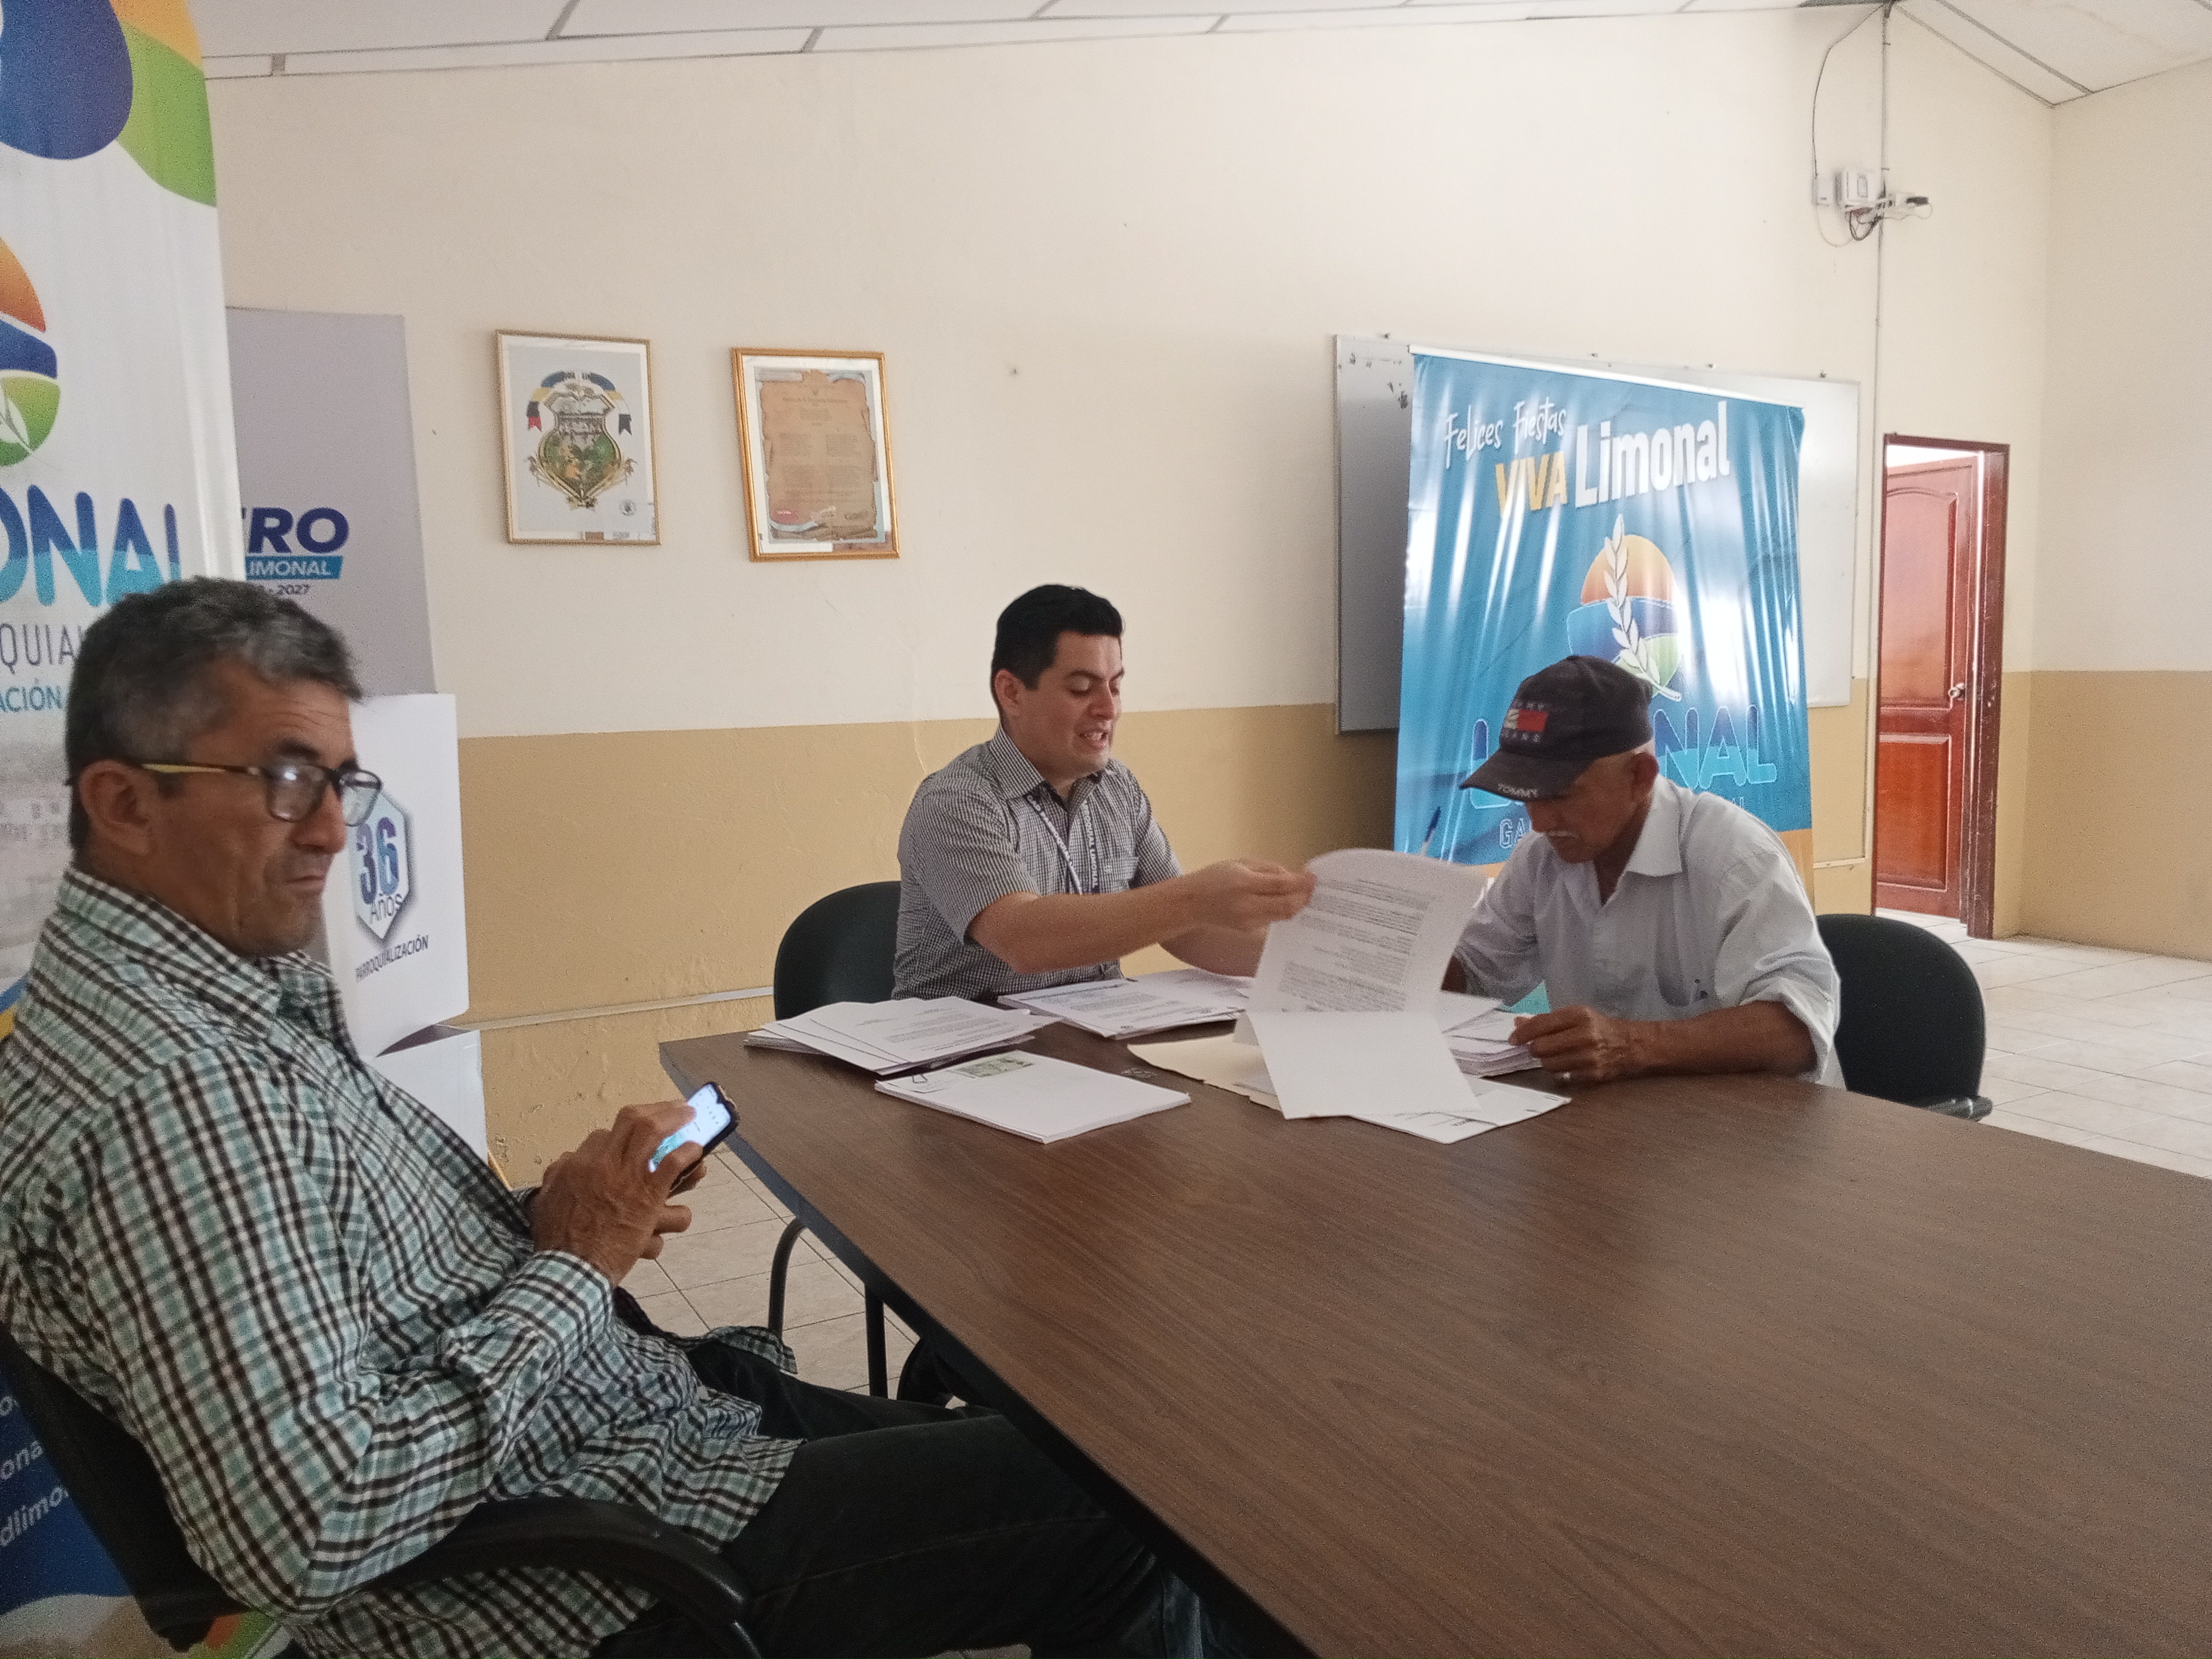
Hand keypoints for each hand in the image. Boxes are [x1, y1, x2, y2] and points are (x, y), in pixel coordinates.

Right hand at [531, 1101, 702, 1283]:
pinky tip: (696, 1154)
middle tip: (677, 1107)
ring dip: (677, 1123)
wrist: (571, 1269)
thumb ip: (558, 1177)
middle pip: (634, 1121)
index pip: (603, 1135)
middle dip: (659, 1110)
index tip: (634, 1135)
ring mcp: (628, 1179)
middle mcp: (604, 1164)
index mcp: (578, 1164)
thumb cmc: (558, 1241)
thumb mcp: (547, 1201)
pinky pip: (673, 1167)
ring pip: (655, 1134)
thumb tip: (567, 1161)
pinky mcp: (648, 1200)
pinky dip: (687, 1157)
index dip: (622, 1134)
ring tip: (691, 1119)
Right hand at [1183, 859, 1316, 931]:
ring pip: (1283, 915)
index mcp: (1243, 883)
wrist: (1191, 903)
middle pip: (1286, 905)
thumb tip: (1294, 876)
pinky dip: (1285, 910)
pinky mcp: (1249, 929)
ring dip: (1297, 905)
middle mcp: (1247, 905)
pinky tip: (1290, 903)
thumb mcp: (1241, 864)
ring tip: (1306, 895)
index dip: (1301, 882)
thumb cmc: (1214, 878)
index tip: (1313, 878)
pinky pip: (1274, 919)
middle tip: (1314, 888)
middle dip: (1304, 897)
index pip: (1280, 884)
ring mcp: (1248, 921)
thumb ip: (1268, 870)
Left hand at [1512, 1005, 1648, 1087]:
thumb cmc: (1598, 1027)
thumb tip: (1517, 1023)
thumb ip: (1546, 1020)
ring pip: (1549, 1065)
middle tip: (1538, 1048)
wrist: (1630, 1045)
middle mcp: (1584, 1035)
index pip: (1541, 1025)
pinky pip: (1562, 1077)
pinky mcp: (1592, 1075)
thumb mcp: (1575, 1016)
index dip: (1523, 1033)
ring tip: (1556, 1055)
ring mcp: (1588, 1057)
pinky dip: (1560, 1072)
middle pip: (1541, 1048)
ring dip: (1547, 1061)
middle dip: (1535, 1049)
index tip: (1514, 1039)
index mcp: (1579, 1015)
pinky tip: (1568, 1064)